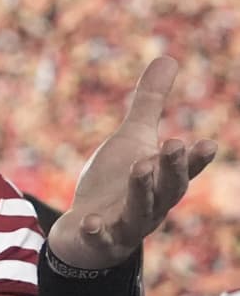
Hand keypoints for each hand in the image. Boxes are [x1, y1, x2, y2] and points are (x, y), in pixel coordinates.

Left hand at [50, 56, 218, 270]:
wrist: (88, 229)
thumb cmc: (117, 181)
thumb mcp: (134, 138)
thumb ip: (151, 103)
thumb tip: (169, 57)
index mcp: (162, 179)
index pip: (183, 168)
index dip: (195, 159)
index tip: (207, 143)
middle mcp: (152, 203)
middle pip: (168, 188)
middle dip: (173, 167)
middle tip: (175, 143)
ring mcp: (127, 223)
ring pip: (140, 210)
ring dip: (142, 189)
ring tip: (140, 165)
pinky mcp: (101, 239)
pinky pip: (101, 238)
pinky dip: (96, 231)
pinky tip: (89, 221)